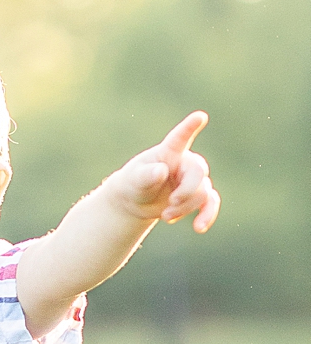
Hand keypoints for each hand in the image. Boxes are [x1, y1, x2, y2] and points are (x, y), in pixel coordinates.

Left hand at [106, 112, 219, 232]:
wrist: (136, 201)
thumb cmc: (132, 184)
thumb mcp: (133, 180)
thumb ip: (146, 175)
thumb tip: (161, 172)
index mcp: (168, 152)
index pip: (180, 138)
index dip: (189, 127)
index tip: (200, 116)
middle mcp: (184, 162)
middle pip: (199, 173)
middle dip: (187, 191)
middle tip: (171, 203)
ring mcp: (192, 179)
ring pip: (202, 192)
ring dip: (185, 208)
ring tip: (165, 216)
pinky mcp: (197, 196)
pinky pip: (211, 203)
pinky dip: (207, 215)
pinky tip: (199, 228)